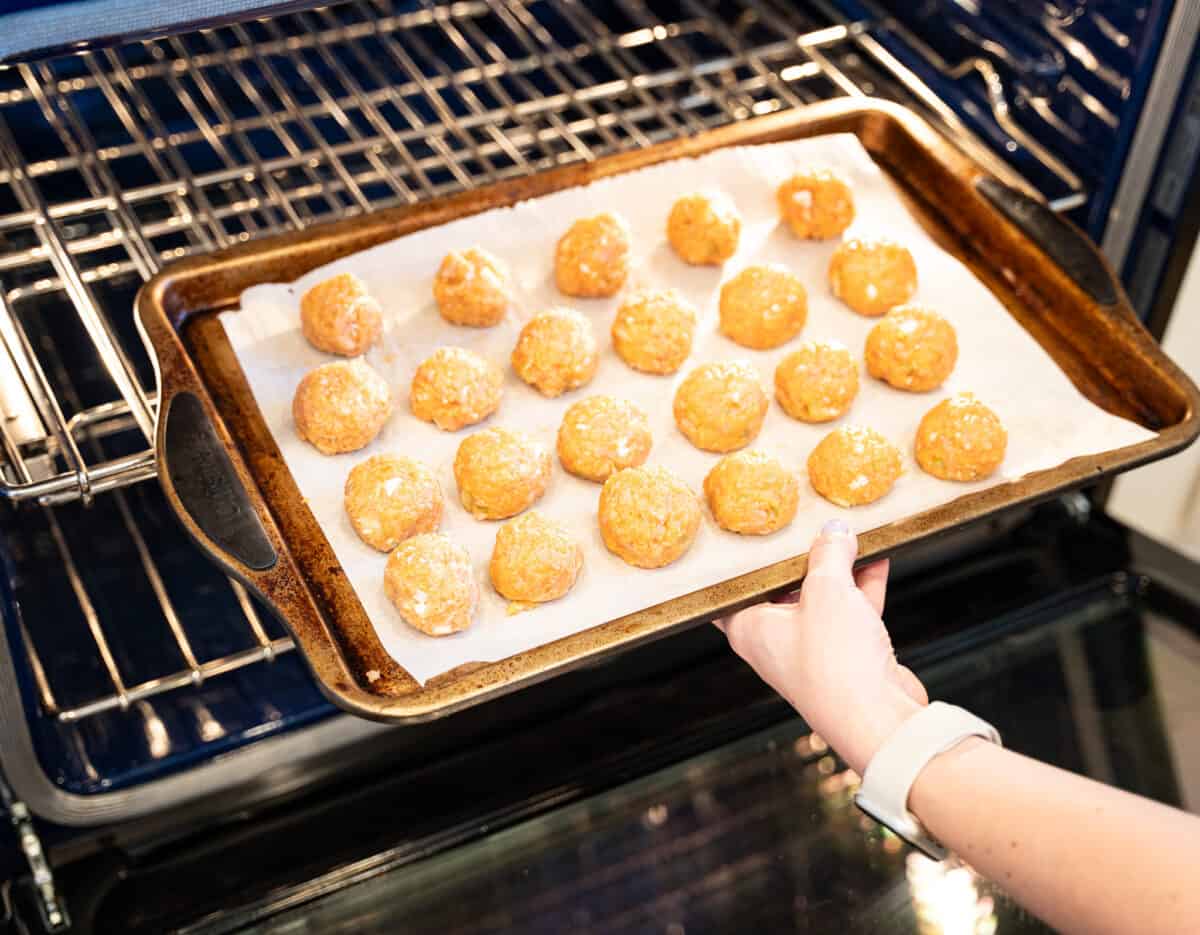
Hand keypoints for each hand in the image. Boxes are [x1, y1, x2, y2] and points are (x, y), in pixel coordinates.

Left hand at [716, 520, 927, 773]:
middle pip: (782, 589)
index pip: (733, 590)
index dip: (742, 562)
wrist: (880, 719)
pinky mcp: (846, 657)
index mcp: (749, 628)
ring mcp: (812, 650)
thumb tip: (834, 532)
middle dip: (801, 558)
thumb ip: (829, 554)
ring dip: (838, 569)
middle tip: (809, 524)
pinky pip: (850, 612)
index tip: (751, 533)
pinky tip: (877, 557)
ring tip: (850, 533)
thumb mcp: (827, 590)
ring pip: (821, 599)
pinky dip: (862, 587)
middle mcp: (775, 642)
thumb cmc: (835, 664)